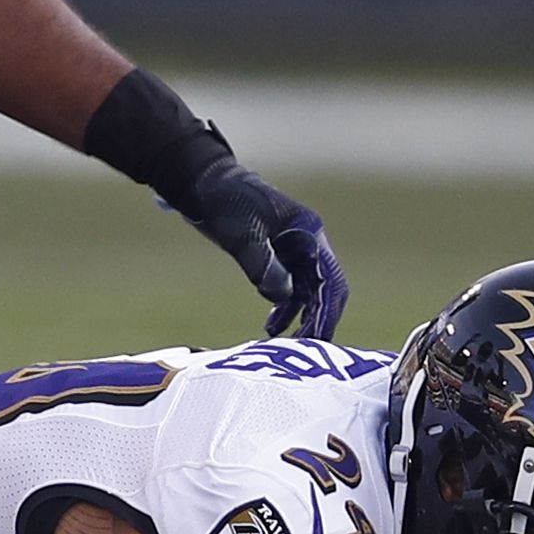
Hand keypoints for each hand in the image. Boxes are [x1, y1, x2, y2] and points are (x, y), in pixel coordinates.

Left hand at [172, 152, 345, 341]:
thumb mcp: (242, 235)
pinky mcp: (277, 258)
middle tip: (306, 348)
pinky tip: (271, 328)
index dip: (327, 310)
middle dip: (319, 319)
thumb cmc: (225, 201)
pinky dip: (283, 309)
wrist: (204, 185)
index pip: (329, 277)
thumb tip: (283, 297)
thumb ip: (263, 265)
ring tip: (286, 343)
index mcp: (308, 231)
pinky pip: (289, 289)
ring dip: (300, 317)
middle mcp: (307, 243)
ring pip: (308, 292)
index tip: (318, 337)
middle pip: (325, 288)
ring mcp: (294, 251)